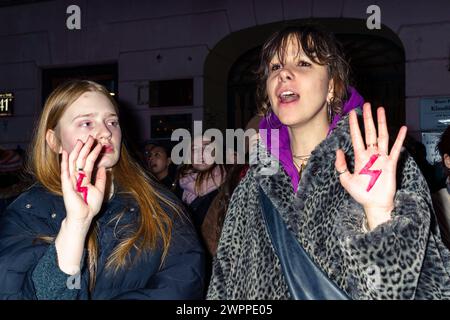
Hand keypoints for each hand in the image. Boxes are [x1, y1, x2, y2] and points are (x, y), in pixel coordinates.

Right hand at [60, 136, 106, 228]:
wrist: (84, 216)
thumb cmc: (90, 205)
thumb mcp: (100, 189)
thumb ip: (101, 178)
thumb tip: (104, 167)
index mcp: (85, 178)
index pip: (89, 162)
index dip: (93, 153)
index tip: (98, 144)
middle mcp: (77, 177)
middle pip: (81, 159)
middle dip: (85, 148)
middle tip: (91, 137)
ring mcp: (71, 180)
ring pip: (74, 162)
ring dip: (77, 151)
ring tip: (81, 141)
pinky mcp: (66, 184)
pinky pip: (65, 171)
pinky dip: (64, 161)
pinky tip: (65, 152)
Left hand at [335, 103, 406, 229]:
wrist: (374, 204)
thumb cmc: (360, 193)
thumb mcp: (346, 180)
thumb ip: (341, 166)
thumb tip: (338, 151)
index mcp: (359, 157)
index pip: (356, 137)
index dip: (354, 125)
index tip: (352, 113)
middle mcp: (371, 154)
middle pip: (369, 132)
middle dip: (368, 119)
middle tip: (367, 105)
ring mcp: (381, 158)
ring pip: (382, 136)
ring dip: (381, 123)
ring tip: (381, 109)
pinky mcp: (391, 163)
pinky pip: (395, 149)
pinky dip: (399, 138)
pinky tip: (402, 128)